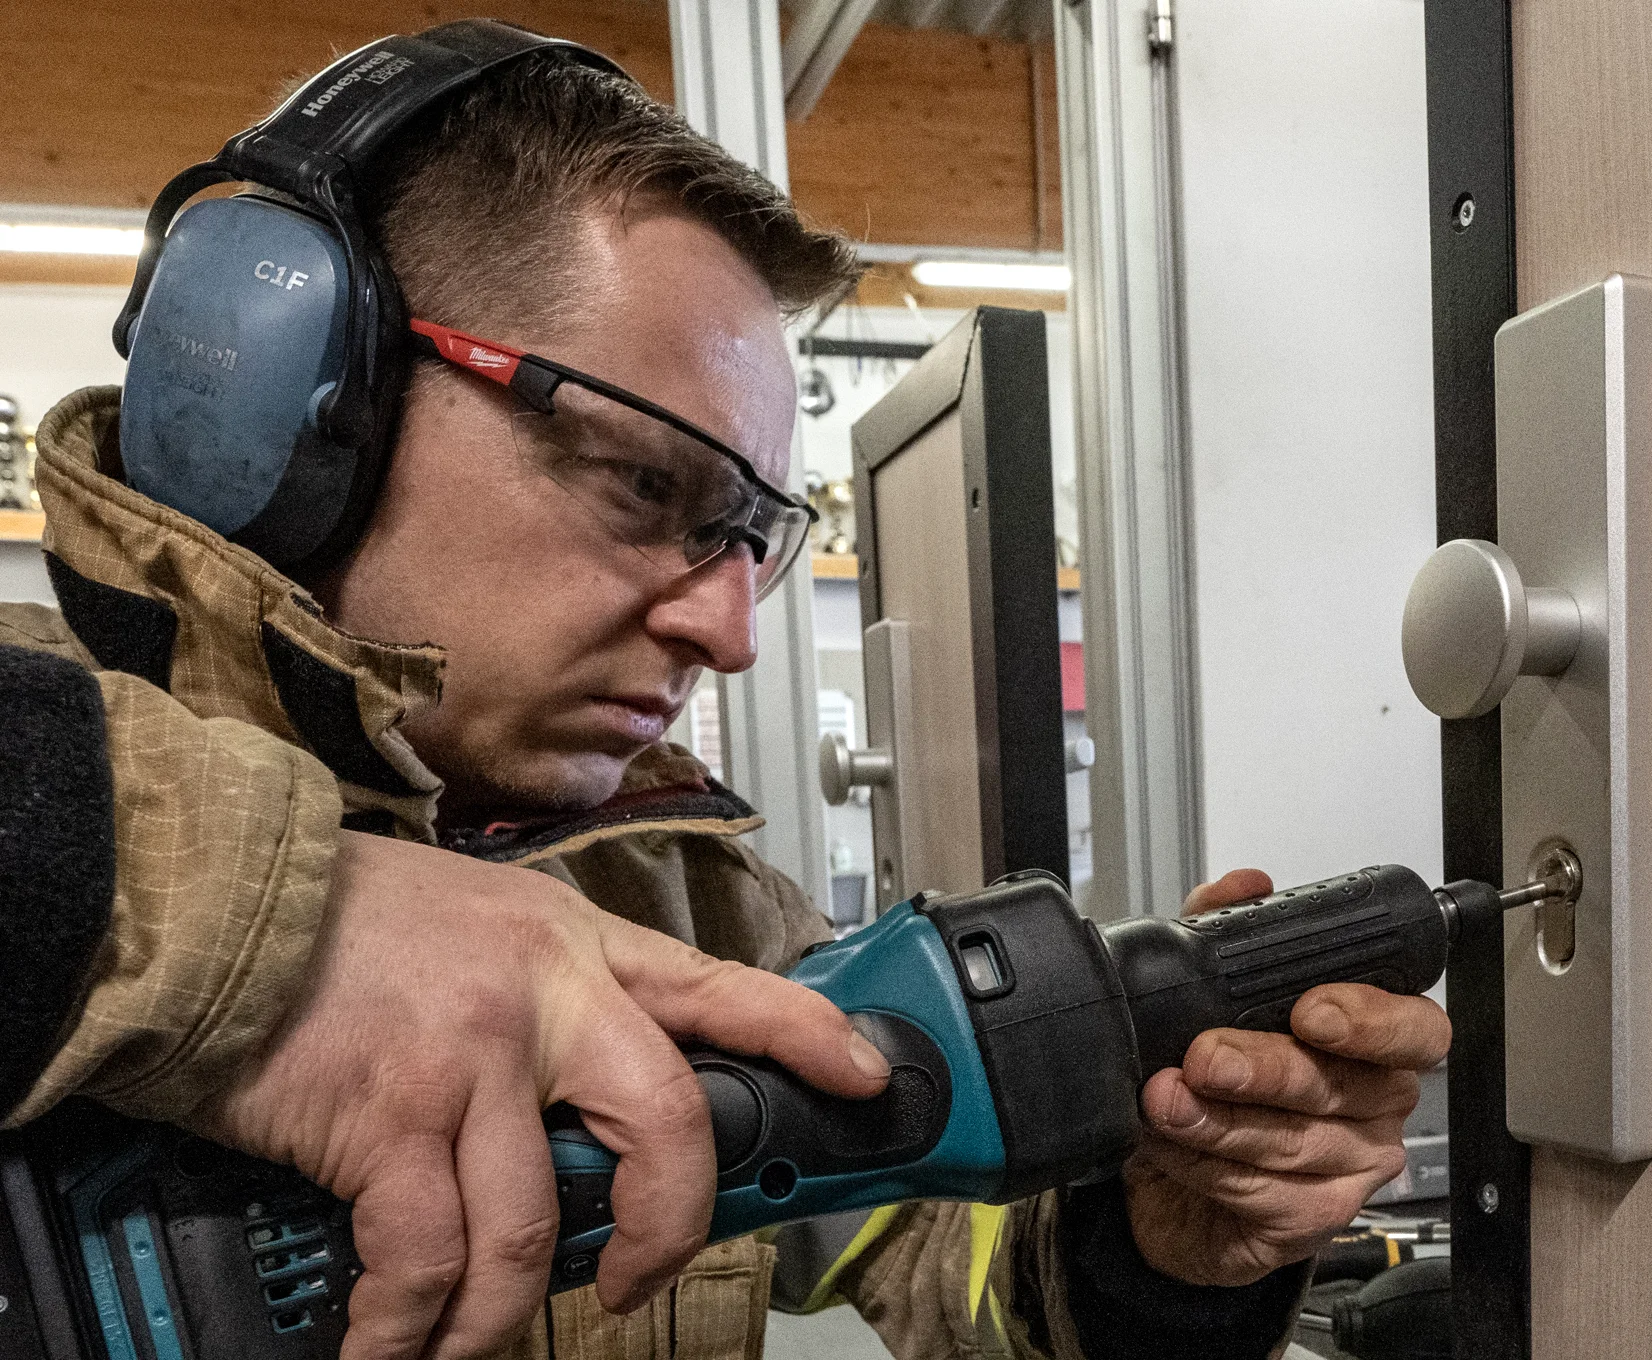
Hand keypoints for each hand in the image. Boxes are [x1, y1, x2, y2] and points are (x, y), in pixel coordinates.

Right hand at [191, 830, 888, 1358]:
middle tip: (640, 1280)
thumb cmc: (348, 920)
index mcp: (575, 946)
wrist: (224, 901)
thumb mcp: (482, 927)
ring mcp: (473, 1057)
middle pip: (671, 1124)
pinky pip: (428, 1259)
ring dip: (505, 1313)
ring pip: (541, 1226)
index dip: (806, 1033)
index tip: (863, 1074)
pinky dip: (408, 1326)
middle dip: (672, 1229)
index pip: (722, 984)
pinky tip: (391, 1338)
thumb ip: (552, 996)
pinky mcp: (392, 1116)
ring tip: (468, 1335)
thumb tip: (583, 1094)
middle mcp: (545, 995)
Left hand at [1122, 868, 1451, 1286]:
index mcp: (1368, 1041)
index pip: (1415, 1028)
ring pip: (1291, 1143)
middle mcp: (1371, 1105)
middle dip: (1266, 1069)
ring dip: (1215, 1121)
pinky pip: (1257, 1192)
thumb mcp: (1209, 988)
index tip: (1311, 1009)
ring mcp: (1346, 1168)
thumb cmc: (1209, 1076)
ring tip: (1163, 1099)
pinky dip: (1199, 1163)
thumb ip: (1222, 925)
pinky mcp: (1305, 1219)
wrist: (1169, 1171)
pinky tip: (1166, 1142)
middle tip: (1207, 1057)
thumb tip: (1244, 885)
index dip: (1373, 1020)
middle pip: (1341, 1087)